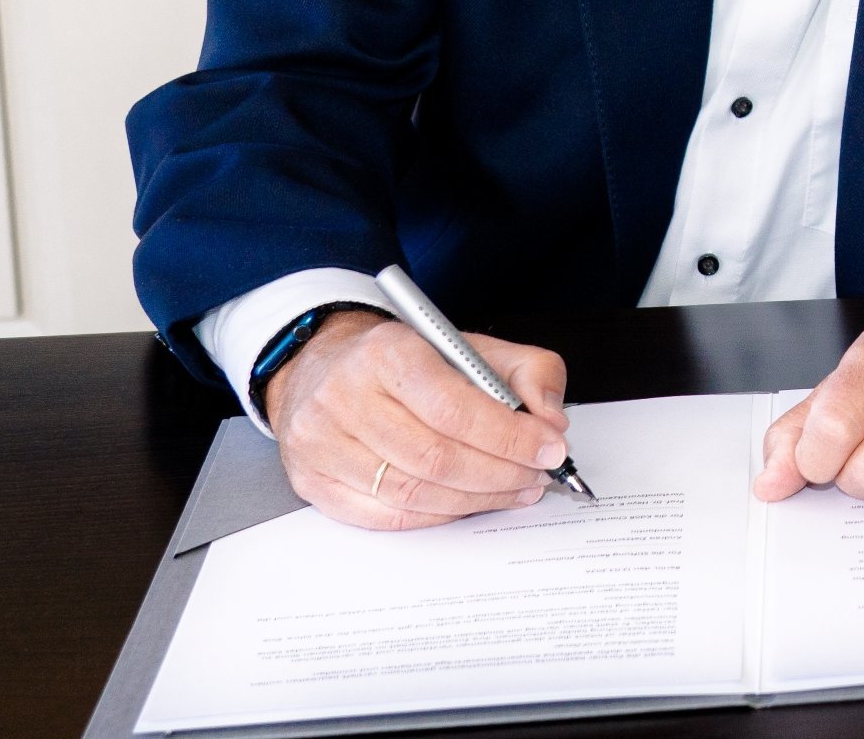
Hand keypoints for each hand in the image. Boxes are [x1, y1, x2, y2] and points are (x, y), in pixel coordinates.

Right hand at [264, 308, 572, 530]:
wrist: (329, 365)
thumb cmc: (408, 361)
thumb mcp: (476, 347)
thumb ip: (530, 373)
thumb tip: (552, 422)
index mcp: (387, 353)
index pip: (454, 409)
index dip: (509, 437)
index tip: (549, 448)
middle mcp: (344, 397)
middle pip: (435, 458)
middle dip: (500, 474)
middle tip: (537, 476)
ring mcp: (320, 443)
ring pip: (412, 493)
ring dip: (475, 500)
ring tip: (513, 489)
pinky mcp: (312, 481)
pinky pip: (385, 516)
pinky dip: (437, 516)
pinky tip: (467, 503)